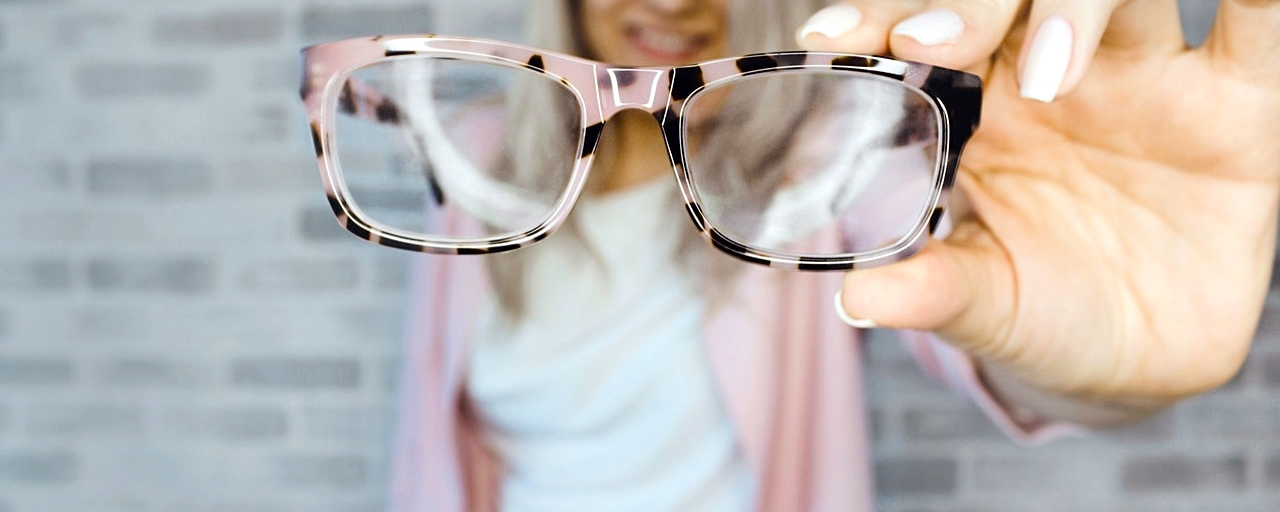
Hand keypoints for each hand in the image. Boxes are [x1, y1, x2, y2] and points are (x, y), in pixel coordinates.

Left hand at [805, 0, 1279, 414]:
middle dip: (964, 0)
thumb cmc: (1039, 310)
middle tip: (923, 41)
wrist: (1137, 354)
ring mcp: (1148, 74)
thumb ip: (932, 290)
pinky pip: (1256, 30)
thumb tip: (856, 300)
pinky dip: (1255, 2)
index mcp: (976, 103)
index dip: (877, 17)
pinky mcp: (1237, 101)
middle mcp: (1055, 67)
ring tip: (1050, 70)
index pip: (924, 28)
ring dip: (1076, 0)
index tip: (830, 42)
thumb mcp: (984, 305)